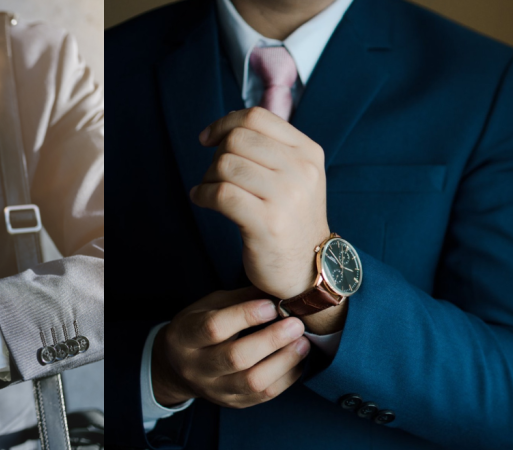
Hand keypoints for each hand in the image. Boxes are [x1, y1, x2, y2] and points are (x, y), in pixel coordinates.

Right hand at [151, 287, 309, 408]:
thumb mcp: (209, 306)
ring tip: (303, 343)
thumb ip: (240, 299)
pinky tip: (298, 360)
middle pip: (235, 358)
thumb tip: (276, 288)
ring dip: (284, 361)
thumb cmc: (199, 328)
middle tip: (296, 325)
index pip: (213, 328)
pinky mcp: (233, 402)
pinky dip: (287, 377)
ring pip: (253, 382)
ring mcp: (214, 389)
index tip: (271, 305)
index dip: (245, 316)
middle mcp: (195, 367)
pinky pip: (264, 395)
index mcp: (184, 337)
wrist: (179, 367)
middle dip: (271, 340)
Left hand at [191, 107, 330, 299]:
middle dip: (216, 155)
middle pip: (237, 139)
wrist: (310, 269)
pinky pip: (221, 194)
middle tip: (214, 176)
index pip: (257, 117)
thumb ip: (270, 148)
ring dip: (208, 177)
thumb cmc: (292, 220)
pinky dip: (203, 194)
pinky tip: (202, 200)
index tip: (208, 139)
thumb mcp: (296, 176)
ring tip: (210, 191)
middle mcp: (301, 170)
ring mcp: (286, 197)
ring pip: (226, 165)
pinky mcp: (267, 223)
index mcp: (308, 152)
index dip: (224, 123)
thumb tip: (228, 124)